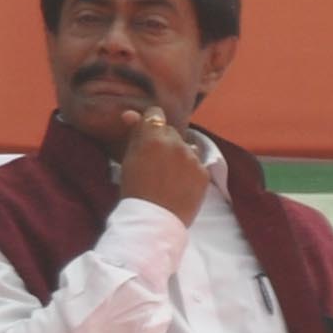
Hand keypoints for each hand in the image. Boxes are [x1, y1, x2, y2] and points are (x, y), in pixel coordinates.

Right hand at [118, 104, 209, 220]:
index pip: (155, 114)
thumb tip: (132, 114)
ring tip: (168, 173)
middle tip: (153, 158)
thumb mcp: (128, 159)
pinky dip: (188, 169)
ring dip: (177, 154)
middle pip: (170, 131)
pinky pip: (196, 163)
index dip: (149, 121)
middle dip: (162, 140)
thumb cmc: (134, 189)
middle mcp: (176, 144)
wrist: (154, 218)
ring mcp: (193, 159)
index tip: (145, 130)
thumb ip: (134, 135)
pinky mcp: (204, 173)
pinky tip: (178, 182)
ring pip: (185, 147)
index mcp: (153, 138)